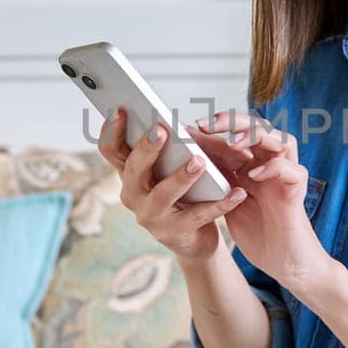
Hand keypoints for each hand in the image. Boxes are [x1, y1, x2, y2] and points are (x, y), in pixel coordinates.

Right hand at [95, 107, 246, 261]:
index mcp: (129, 173)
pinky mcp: (175, 233)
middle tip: (160, 130)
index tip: (120, 110)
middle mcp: (133, 195)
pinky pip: (199, 216)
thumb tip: (168, 119)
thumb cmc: (181, 192)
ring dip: (180, 177)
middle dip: (146, 149)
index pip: (111, 150)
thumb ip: (164, 147)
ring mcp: (151, 217)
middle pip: (133, 170)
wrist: (194, 237)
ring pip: (162, 195)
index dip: (112, 131)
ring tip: (199, 161)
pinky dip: (219, 204)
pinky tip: (236, 192)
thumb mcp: (167, 168)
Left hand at [183, 109, 329, 293]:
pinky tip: (253, 175)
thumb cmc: (257, 233)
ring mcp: (285, 177)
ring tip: (232, 142)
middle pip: (258, 128)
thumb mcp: (228, 203)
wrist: (284, 263)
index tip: (184, 129)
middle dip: (232, 121)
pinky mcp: (297, 192)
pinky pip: (292, 170)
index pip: (235, 135)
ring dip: (256, 136)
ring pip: (280, 139)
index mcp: (253, 165)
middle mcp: (271, 165)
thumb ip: (217, 181)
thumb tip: (184, 162)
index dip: (212, 129)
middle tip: (205, 125)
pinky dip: (274, 168)